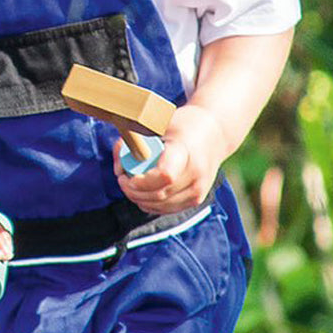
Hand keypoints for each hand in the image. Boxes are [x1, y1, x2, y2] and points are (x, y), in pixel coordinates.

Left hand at [113, 104, 227, 213]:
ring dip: (139, 198)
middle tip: (121, 178)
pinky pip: (167, 209)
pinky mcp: (196, 200)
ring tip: (130, 184)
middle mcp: (196, 175)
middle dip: (133, 190)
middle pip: (159, 194)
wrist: (214, 133)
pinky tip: (142, 191)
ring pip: (161, 206)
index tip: (125, 174)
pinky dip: (150, 203)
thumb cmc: (182, 125)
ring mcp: (198, 190)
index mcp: (186, 152)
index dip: (141, 181)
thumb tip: (118, 166)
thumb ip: (134, 141)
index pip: (164, 176)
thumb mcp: (158, 123)